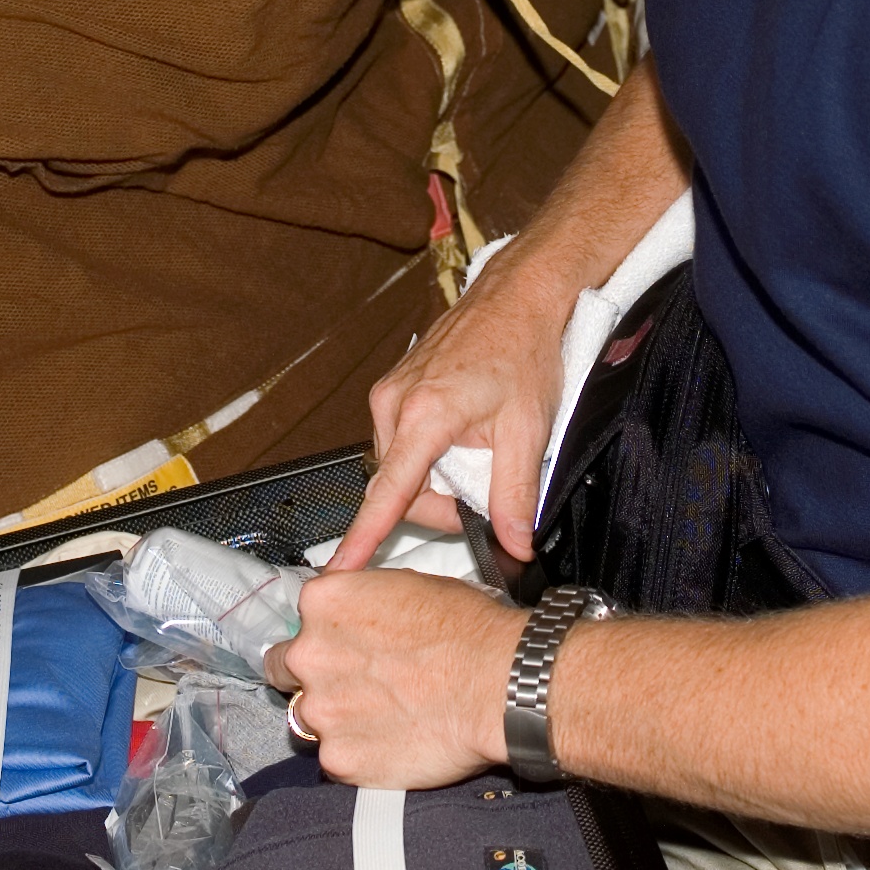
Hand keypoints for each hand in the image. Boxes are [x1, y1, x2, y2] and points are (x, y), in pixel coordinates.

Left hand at [263, 569, 523, 787]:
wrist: (499, 684)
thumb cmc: (469, 631)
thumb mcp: (411, 585)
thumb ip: (365, 601)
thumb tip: (361, 614)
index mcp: (324, 602)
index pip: (301, 618)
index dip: (326, 633)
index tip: (345, 645)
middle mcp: (309, 654)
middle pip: (285, 668)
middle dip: (314, 676)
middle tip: (357, 683)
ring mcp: (320, 710)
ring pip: (308, 718)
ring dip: (335, 718)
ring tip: (383, 718)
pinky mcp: (338, 759)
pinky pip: (336, 758)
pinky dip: (359, 754)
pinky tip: (392, 742)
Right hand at [327, 253, 574, 568]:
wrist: (517, 298)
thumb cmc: (524, 352)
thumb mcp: (529, 431)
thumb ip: (515, 495)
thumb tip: (514, 544)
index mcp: (424, 414)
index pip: (389, 493)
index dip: (364, 538)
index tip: (340, 571)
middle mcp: (394, 403)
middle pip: (400, 489)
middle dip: (440, 504)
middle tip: (486, 493)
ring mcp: (389, 393)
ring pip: (401, 468)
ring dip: (435, 479)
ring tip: (479, 452)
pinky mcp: (393, 389)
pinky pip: (401, 443)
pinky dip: (429, 455)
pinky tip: (462, 436)